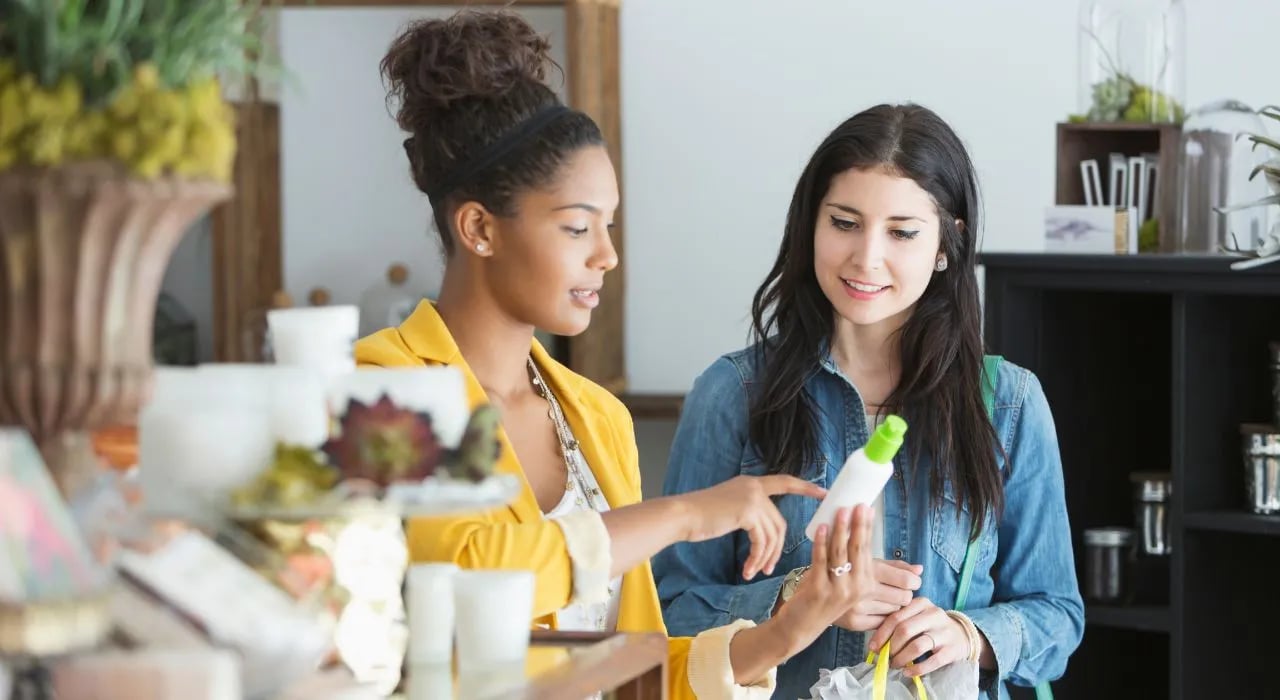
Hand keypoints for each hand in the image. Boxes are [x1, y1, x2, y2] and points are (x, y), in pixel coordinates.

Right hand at [676, 474, 826, 579]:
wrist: (683, 516)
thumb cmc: (701, 516)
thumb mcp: (730, 508)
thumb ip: (748, 511)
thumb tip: (763, 530)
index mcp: (752, 483)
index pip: (785, 481)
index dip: (805, 487)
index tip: (823, 492)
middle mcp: (755, 487)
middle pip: (779, 522)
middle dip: (777, 548)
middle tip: (770, 567)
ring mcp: (752, 498)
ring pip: (772, 535)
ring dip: (765, 558)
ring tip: (755, 571)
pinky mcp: (748, 511)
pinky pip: (762, 541)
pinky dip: (756, 559)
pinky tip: (747, 570)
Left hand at [772, 505, 876, 654]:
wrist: (801, 626)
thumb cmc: (821, 598)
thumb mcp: (842, 582)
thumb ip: (848, 560)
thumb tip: (849, 524)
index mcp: (866, 585)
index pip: (868, 550)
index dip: (867, 528)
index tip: (867, 507)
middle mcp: (856, 588)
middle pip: (858, 549)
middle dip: (858, 524)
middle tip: (857, 504)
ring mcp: (839, 590)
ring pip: (841, 553)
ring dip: (840, 529)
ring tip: (840, 511)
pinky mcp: (819, 590)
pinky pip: (821, 560)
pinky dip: (820, 542)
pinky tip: (820, 527)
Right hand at [831, 559, 923, 631]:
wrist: (813, 590)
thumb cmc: (843, 570)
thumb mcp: (867, 561)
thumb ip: (895, 566)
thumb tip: (920, 569)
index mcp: (867, 569)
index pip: (906, 580)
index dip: (914, 581)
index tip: (911, 580)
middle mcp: (863, 589)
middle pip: (904, 597)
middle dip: (904, 593)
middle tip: (896, 589)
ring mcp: (858, 608)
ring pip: (895, 611)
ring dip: (893, 605)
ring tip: (882, 597)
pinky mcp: (855, 623)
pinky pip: (883, 623)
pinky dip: (883, 617)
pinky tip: (875, 608)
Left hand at [866, 597, 972, 676]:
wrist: (962, 636)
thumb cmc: (931, 626)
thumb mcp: (917, 617)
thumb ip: (899, 623)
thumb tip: (875, 643)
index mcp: (921, 604)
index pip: (895, 617)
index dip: (881, 634)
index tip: (872, 647)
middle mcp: (934, 614)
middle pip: (904, 630)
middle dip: (891, 647)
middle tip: (885, 657)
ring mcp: (944, 632)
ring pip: (917, 646)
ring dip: (901, 658)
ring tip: (895, 665)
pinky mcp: (952, 650)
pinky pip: (932, 661)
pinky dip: (917, 669)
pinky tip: (908, 672)